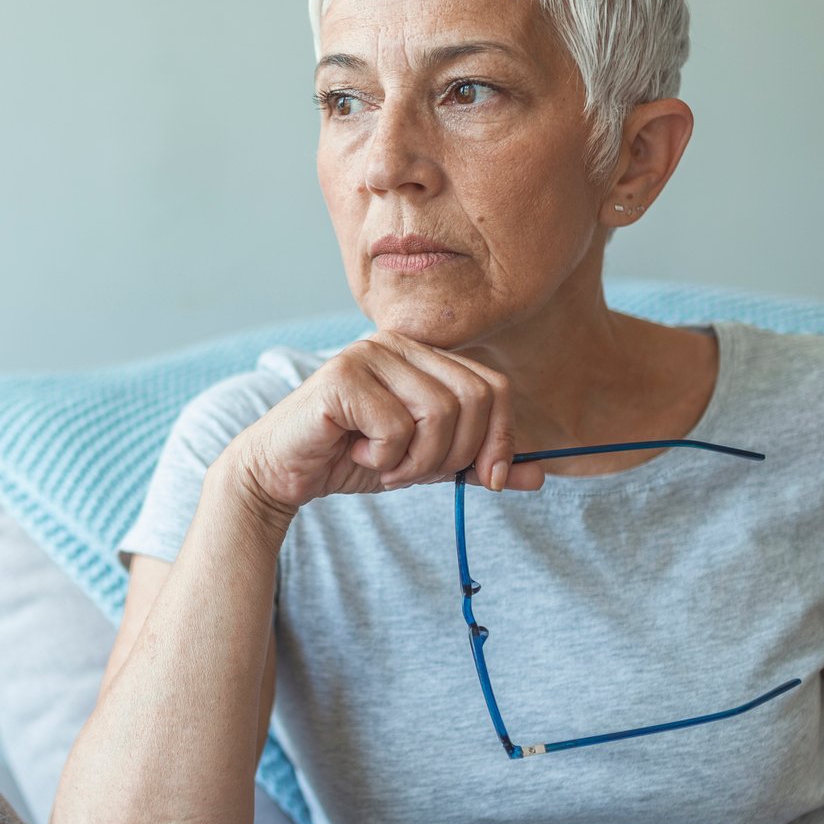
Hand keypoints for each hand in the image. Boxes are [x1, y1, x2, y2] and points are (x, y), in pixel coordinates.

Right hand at [226, 327, 547, 515]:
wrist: (283, 472)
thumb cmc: (352, 459)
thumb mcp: (427, 462)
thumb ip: (477, 463)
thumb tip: (540, 473)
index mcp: (424, 355)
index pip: (494, 387)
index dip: (501, 438)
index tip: (486, 480)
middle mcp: (399, 343)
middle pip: (473, 399)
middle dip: (455, 454)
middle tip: (418, 473)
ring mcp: (368, 354)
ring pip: (438, 413)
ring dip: (417, 461)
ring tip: (386, 465)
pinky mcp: (341, 378)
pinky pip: (395, 427)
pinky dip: (383, 458)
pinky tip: (357, 453)